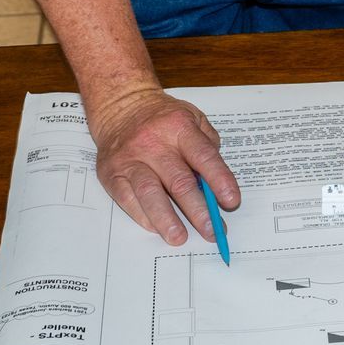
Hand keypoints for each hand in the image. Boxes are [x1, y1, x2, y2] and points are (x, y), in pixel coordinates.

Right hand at [88, 85, 239, 246]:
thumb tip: (216, 182)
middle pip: (178, 180)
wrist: (120, 107)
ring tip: (180, 238)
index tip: (231, 202)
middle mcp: (153, 143)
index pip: (203, 156)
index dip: (219, 180)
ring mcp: (131, 159)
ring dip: (167, 219)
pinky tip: (157, 228)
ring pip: (150, 193)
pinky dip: (144, 217)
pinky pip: (129, 199)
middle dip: (198, 210)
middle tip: (212, 231)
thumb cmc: (162, 117)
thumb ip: (206, 146)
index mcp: (179, 127)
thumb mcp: (192, 117)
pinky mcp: (112, 174)